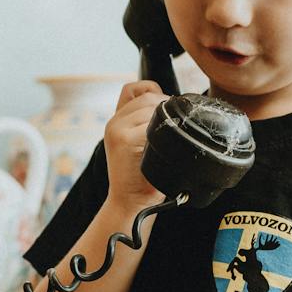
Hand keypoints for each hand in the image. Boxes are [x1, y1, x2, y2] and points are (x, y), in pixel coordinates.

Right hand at [103, 79, 167, 214]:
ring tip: (172, 136)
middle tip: (178, 124)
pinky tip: (166, 144)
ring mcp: (116, 129)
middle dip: (167, 104)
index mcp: (117, 120)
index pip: (134, 88)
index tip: (168, 109)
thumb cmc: (143, 177)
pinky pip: (150, 123)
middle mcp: (114, 121)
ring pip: (150, 107)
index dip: (155, 92)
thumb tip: (176, 107)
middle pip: (147, 96)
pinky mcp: (123, 139)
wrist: (130, 202)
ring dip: (167, 117)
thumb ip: (149, 125)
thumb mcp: (143, 145)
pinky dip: (163, 131)